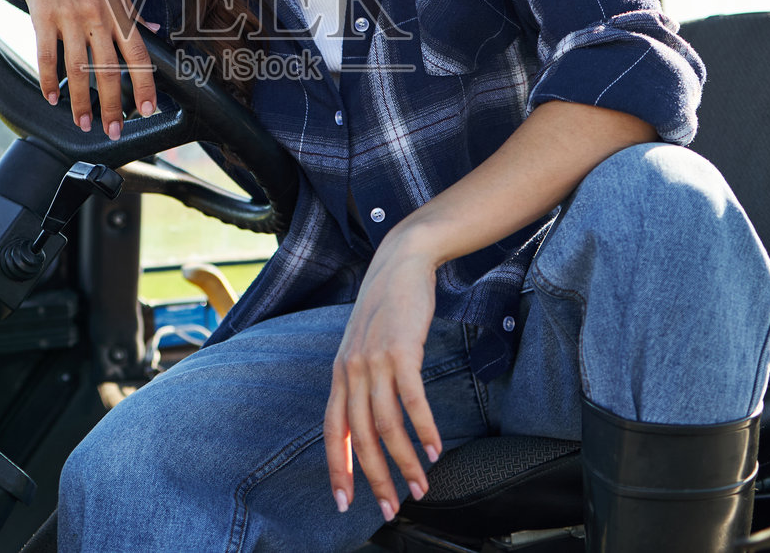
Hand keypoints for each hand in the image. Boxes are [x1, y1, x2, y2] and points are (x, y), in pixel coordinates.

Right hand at [9, 0, 159, 138]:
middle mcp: (97, 17)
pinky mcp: (42, 17)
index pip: (138, 56)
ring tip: (83, 123)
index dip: (145, 85)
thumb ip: (132, 8)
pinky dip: (49, 81)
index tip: (147, 109)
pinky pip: (47, 57)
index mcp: (118, 10)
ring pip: (78, 71)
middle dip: (113, 107)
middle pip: (108, 72)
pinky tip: (51, 98)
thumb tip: (152, 29)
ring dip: (81, 102)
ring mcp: (69, 19)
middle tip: (114, 131)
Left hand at [324, 233, 441, 520]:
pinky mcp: (401, 351)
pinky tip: (437, 449)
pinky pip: (412, 400)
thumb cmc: (386, 308)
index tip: (345, 503)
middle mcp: (351, 371)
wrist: (400, 263)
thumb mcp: (362, 346)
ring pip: (387, 424)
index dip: (338, 469)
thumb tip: (368, 422)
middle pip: (360, 436)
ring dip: (406, 460)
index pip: (333, 431)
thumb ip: (360, 382)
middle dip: (375, 477)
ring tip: (422, 484)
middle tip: (392, 507)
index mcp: (340, 374)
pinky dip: (425, 429)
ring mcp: (374, 361)